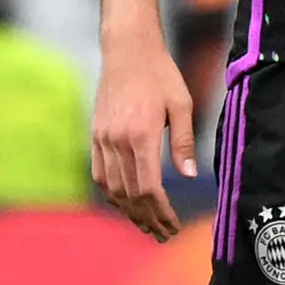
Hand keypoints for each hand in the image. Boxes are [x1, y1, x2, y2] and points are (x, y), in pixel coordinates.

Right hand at [91, 41, 193, 239]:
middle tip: (163, 234)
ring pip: (113, 188)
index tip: (174, 225)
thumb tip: (188, 177)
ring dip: (129, 211)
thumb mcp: (182, 104)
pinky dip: (113, 194)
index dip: (161, 212)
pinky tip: (126, 204)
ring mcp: (102, 139)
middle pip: (130, 194)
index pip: (149, 187)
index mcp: (141, 134)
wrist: (127, 50)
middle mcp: (117, 140)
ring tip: (147, 226)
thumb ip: (184, 143)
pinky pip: (101, 174)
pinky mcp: (95, 135)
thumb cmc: (160, 74)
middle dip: (148, 218)